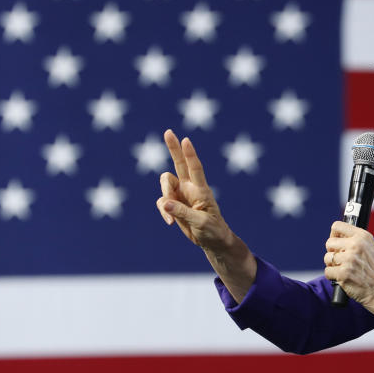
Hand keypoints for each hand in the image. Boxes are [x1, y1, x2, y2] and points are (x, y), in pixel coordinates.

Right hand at [156, 129, 232, 251]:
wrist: (212, 241)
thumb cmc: (212, 230)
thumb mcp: (201, 223)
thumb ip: (183, 213)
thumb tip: (165, 203)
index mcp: (201, 190)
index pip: (195, 168)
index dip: (190, 155)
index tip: (186, 140)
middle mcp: (190, 187)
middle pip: (179, 163)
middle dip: (173, 148)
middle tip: (168, 131)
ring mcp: (180, 194)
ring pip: (165, 184)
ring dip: (164, 197)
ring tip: (171, 217)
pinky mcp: (173, 203)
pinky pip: (161, 201)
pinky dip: (163, 211)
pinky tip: (170, 222)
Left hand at [323, 221, 373, 308]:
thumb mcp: (369, 248)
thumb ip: (354, 240)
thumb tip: (335, 236)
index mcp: (362, 236)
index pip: (337, 226)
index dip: (334, 235)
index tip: (337, 242)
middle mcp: (356, 245)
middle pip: (329, 242)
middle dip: (332, 252)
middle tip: (341, 259)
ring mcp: (349, 259)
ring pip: (327, 258)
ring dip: (332, 265)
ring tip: (343, 269)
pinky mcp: (343, 273)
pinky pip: (327, 271)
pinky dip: (332, 276)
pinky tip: (343, 278)